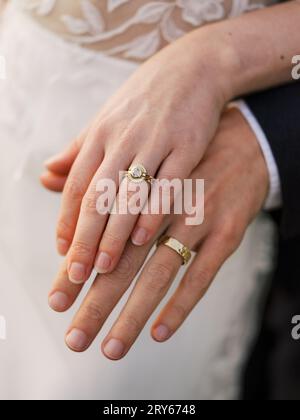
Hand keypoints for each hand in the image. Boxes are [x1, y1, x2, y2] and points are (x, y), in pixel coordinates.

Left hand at [41, 29, 232, 285]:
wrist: (193, 69)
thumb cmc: (144, 101)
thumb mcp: (106, 120)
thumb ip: (77, 151)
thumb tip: (46, 175)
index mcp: (100, 135)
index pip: (76, 185)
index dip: (67, 221)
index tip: (62, 253)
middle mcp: (122, 140)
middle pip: (97, 196)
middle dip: (85, 238)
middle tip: (76, 274)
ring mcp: (155, 143)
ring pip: (128, 196)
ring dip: (114, 234)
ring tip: (104, 268)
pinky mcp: (186, 147)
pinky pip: (167, 186)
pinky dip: (153, 213)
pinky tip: (143, 239)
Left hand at [48, 108, 268, 358]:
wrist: (242, 138)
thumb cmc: (181, 149)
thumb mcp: (137, 146)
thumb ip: (91, 162)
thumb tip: (44, 175)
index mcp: (136, 175)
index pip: (93, 219)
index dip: (75, 256)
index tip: (59, 293)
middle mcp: (162, 196)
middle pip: (120, 253)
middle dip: (95, 297)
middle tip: (73, 334)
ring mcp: (196, 214)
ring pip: (158, 269)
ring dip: (133, 310)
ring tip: (112, 345)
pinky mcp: (227, 229)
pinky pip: (201, 273)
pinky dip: (180, 304)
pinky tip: (159, 331)